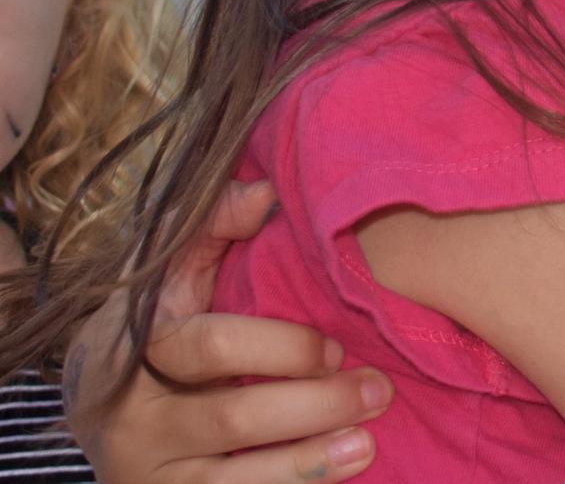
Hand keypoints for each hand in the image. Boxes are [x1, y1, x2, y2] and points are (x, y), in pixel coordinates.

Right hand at [65, 179, 394, 483]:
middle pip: (232, 416)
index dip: (279, 347)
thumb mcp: (171, 276)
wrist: (103, 413)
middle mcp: (130, 419)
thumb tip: (265, 192)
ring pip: (235, 477)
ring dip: (310, 461)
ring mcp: (147, 473)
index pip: (206, 345)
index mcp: (130, 348)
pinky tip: (340, 469)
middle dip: (315, 404)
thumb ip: (212, 228)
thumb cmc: (160, 329)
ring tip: (368, 442)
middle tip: (377, 389)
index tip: (334, 346)